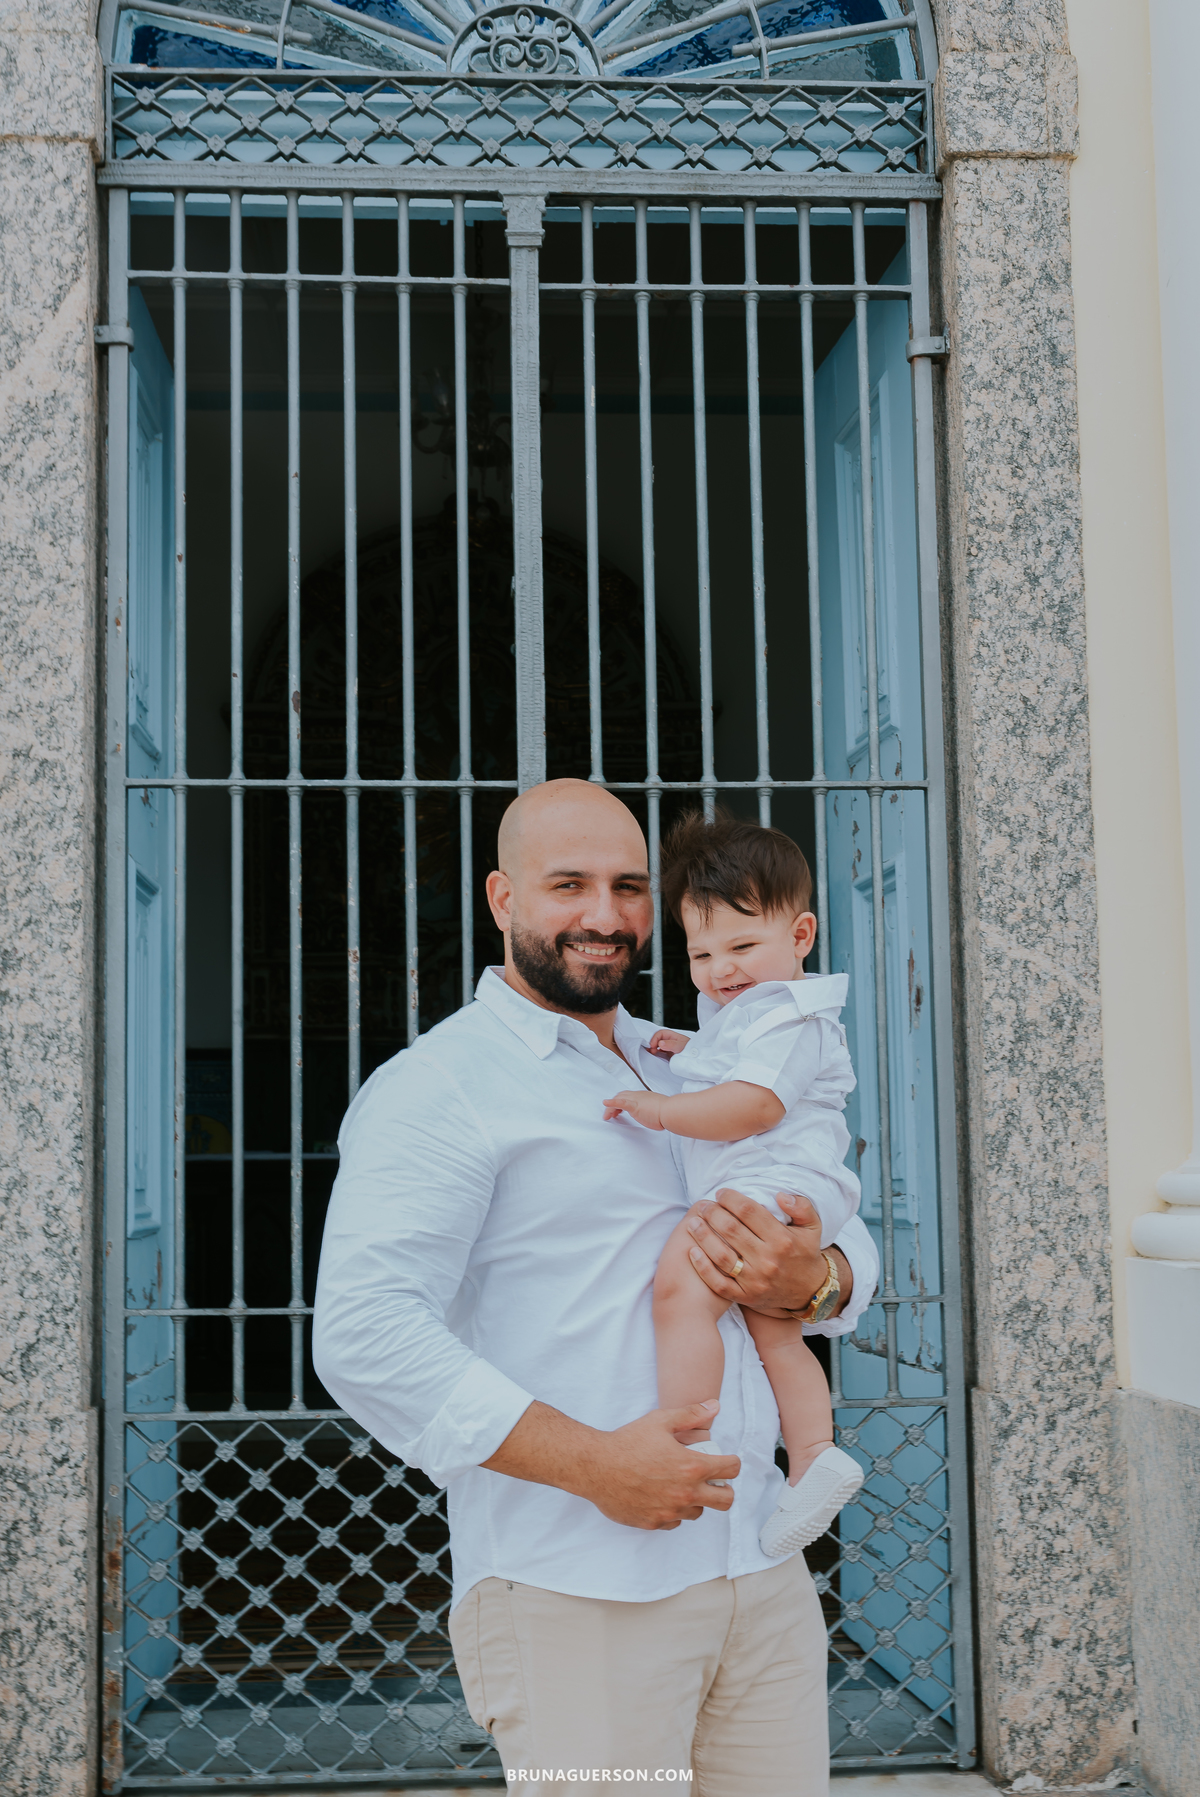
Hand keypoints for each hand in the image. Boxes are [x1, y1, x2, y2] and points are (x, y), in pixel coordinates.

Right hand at [482, 1398, 739, 1530]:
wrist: (596, 1467)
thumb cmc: (628, 1442)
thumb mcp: (661, 1421)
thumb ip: (691, 1415)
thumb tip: (715, 1407)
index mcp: (692, 1467)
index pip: (731, 1470)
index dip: (732, 1463)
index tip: (725, 1460)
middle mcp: (686, 1493)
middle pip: (726, 1501)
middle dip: (725, 1490)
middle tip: (714, 1480)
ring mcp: (671, 1512)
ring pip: (699, 1512)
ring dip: (697, 1500)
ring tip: (683, 1486)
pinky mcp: (654, 1523)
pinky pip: (675, 1522)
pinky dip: (675, 1511)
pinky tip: (663, 1496)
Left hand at [604, 1089, 665, 1128]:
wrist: (671, 1111)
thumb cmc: (669, 1113)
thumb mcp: (659, 1111)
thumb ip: (654, 1112)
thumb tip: (656, 1117)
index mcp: (644, 1096)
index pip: (629, 1096)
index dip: (621, 1102)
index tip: (618, 1110)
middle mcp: (639, 1096)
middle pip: (621, 1096)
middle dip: (613, 1104)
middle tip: (610, 1115)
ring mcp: (636, 1100)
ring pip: (618, 1099)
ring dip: (610, 1108)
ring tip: (607, 1116)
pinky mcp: (634, 1106)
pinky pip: (620, 1102)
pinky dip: (611, 1103)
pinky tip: (606, 1103)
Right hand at [648, 1028, 689, 1057]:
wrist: (695, 1058)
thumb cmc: (690, 1049)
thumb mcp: (680, 1046)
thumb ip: (670, 1044)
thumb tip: (660, 1043)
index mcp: (672, 1035)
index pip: (659, 1033)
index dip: (655, 1039)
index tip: (653, 1046)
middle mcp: (669, 1040)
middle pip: (657, 1039)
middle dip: (653, 1044)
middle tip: (652, 1051)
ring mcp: (668, 1047)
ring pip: (657, 1046)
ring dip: (654, 1049)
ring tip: (652, 1054)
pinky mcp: (668, 1054)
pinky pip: (660, 1053)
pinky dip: (656, 1054)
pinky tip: (655, 1057)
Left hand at [682, 1188, 851, 1319]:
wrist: (810, 1291)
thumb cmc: (805, 1253)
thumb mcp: (812, 1226)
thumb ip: (801, 1206)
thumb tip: (780, 1195)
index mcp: (782, 1239)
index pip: (748, 1211)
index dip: (730, 1199)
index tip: (721, 1193)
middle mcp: (768, 1260)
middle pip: (731, 1230)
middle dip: (712, 1213)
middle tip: (704, 1205)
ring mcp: (755, 1281)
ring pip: (721, 1256)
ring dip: (703, 1236)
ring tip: (693, 1222)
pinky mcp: (747, 1297)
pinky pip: (719, 1284)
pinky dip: (703, 1268)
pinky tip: (692, 1252)